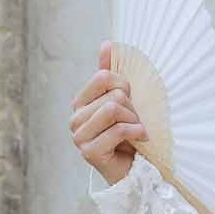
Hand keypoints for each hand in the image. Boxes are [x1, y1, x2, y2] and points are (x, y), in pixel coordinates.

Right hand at [69, 40, 149, 185]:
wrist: (136, 169)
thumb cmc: (130, 134)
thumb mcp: (123, 100)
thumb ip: (111, 73)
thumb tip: (106, 44)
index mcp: (80, 103)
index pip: (103, 77)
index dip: (124, 86)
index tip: (129, 101)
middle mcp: (75, 119)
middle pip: (112, 95)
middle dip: (132, 108)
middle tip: (134, 123)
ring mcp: (79, 136)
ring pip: (114, 109)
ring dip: (134, 120)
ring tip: (136, 131)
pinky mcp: (88, 152)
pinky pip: (118, 129)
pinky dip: (136, 132)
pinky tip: (140, 140)